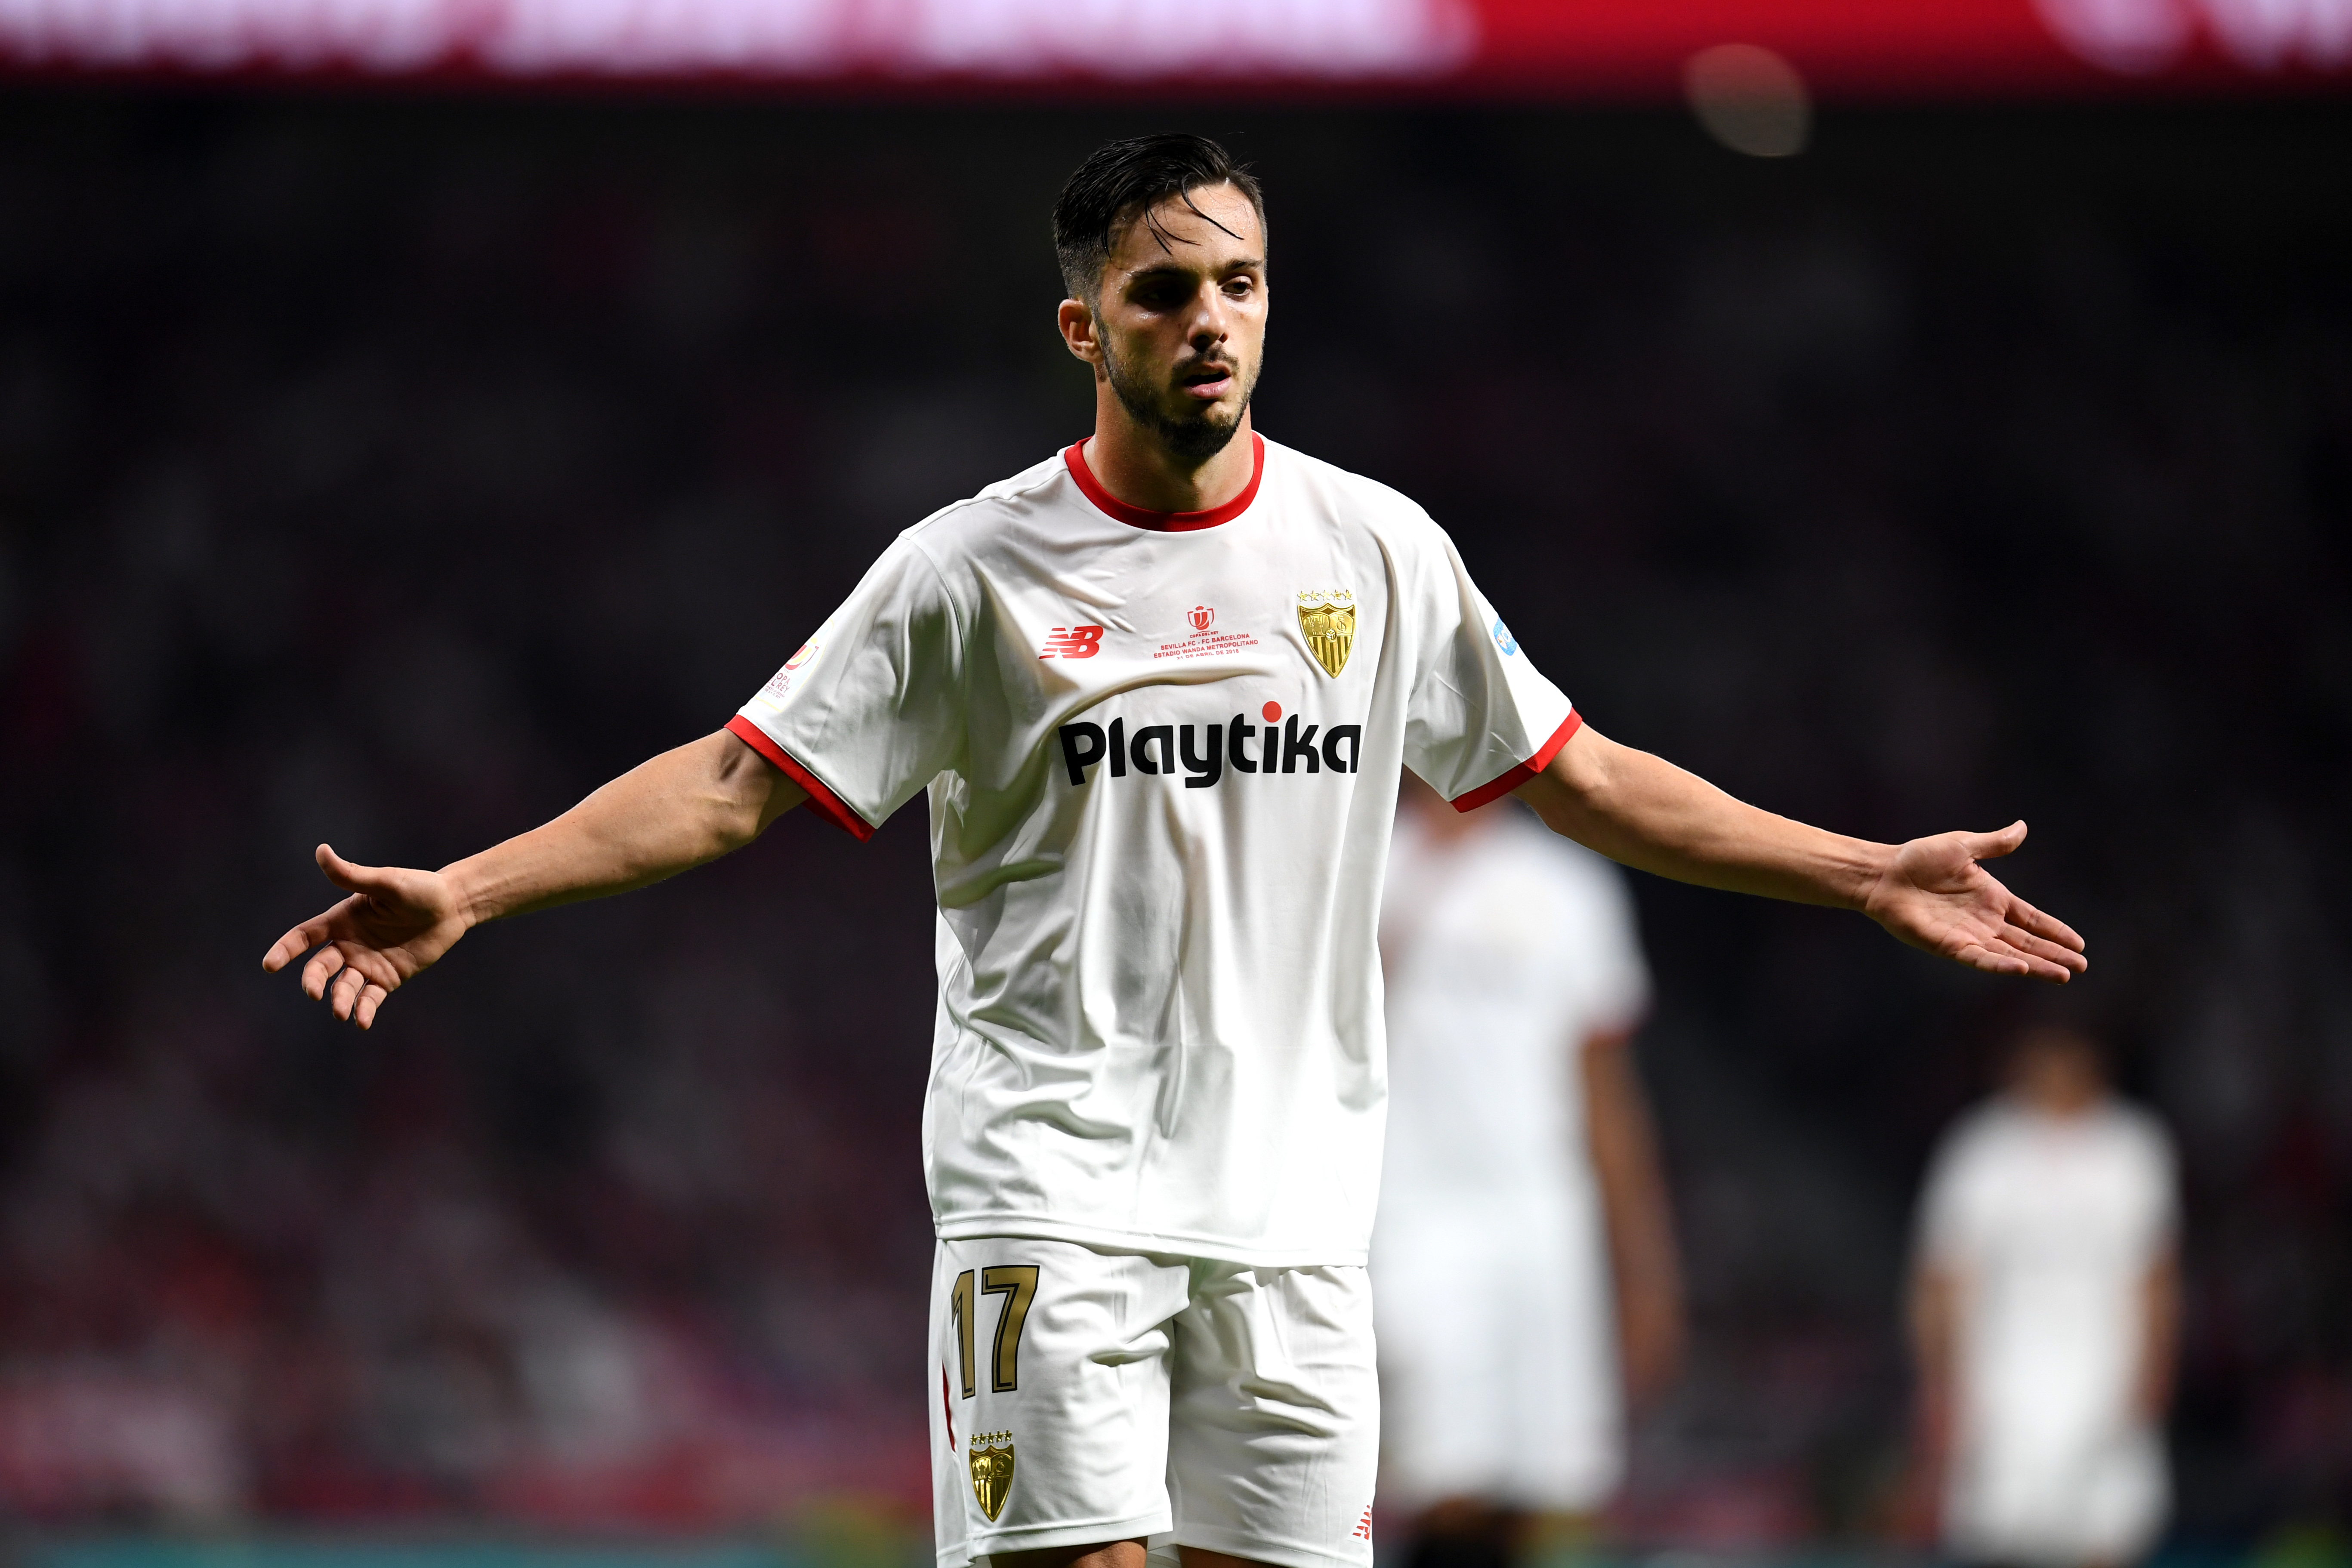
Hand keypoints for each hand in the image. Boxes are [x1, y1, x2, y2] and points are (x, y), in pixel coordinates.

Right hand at [261, 844, 469, 1027]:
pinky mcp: (387, 978)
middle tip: (314, 992)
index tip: (270, 965)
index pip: (304, 936)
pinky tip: (362, 1022)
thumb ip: (352, 875)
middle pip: (320, 967)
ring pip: (343, 987)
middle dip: (313, 981)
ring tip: (342, 1012)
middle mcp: (349, 944)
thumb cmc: (418, 888)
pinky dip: (364, 1011)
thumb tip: (321, 851)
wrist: (452, 906)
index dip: (285, 949)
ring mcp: (366, 963)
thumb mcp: (385, 882)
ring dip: (339, 1001)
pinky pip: (370, 998)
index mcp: (341, 920)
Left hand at [1863, 821, 2085, 982]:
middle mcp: (1985, 921)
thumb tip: (2022, 827)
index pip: (2032, 919)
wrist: (1885, 874)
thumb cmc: (1919, 859)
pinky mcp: (1949, 945)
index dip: (2055, 931)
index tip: (2079, 945)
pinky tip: (2022, 969)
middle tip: (2081, 967)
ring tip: (2063, 976)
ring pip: (2010, 955)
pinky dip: (2000, 964)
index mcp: (1993, 899)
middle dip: (2054, 954)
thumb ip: (1994, 844)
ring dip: (2036, 965)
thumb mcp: (1963, 846)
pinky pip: (1979, 958)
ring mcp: (1969, 935)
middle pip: (2027, 942)